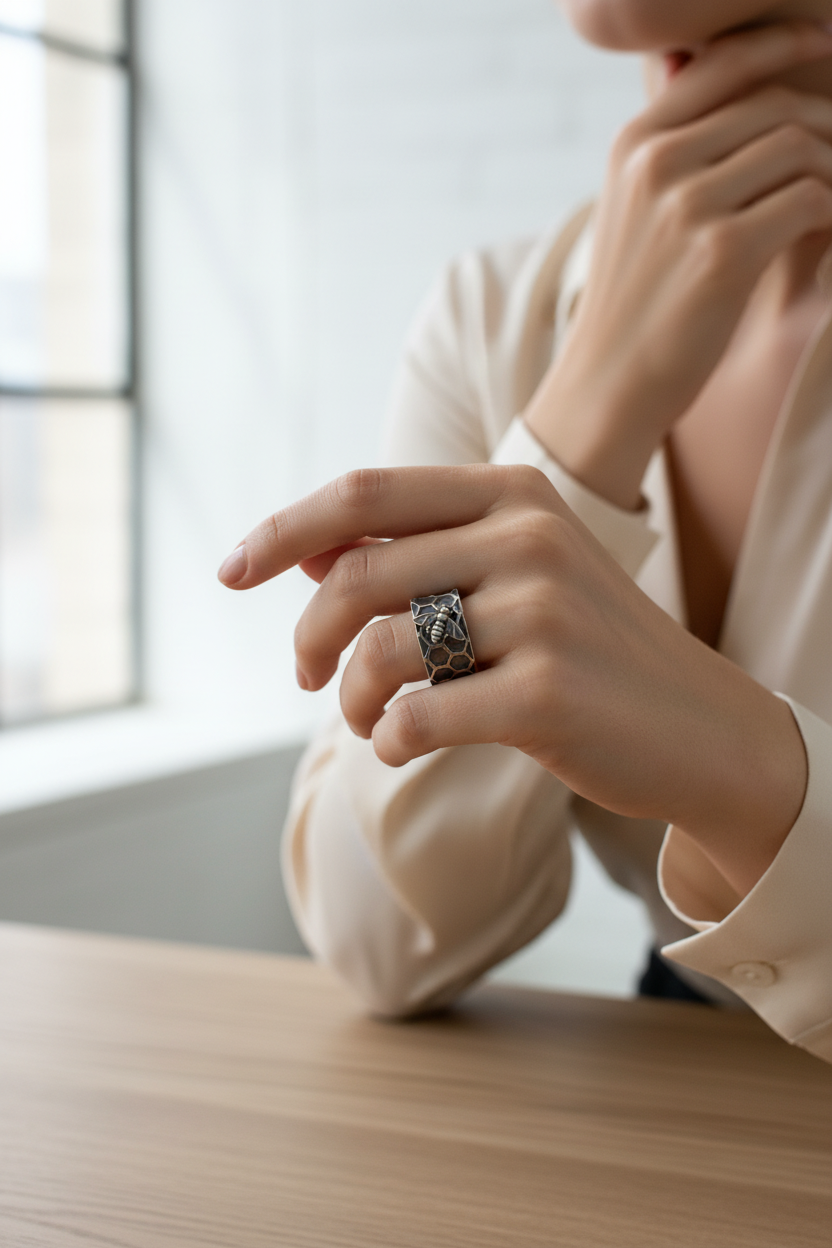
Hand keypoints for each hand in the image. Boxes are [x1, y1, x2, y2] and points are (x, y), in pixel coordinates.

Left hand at [217, 463, 806, 894]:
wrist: (700, 727)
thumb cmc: (587, 650)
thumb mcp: (514, 574)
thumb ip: (417, 553)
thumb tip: (304, 548)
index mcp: (512, 493)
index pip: (363, 495)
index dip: (281, 531)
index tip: (229, 572)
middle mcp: (527, 536)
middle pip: (356, 575)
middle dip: (307, 636)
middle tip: (306, 678)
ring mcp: (542, 611)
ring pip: (378, 650)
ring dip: (350, 699)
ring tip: (366, 721)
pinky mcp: (546, 692)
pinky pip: (415, 716)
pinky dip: (388, 740)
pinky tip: (402, 748)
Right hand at [526, 20, 831, 507]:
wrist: (609, 382)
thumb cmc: (635, 300)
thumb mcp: (634, 209)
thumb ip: (674, 147)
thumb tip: (733, 83)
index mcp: (634, 143)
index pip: (722, 61)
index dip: (783, 43)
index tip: (822, 46)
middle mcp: (656, 162)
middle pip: (773, 105)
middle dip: (822, 127)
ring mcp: (687, 205)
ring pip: (798, 148)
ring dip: (830, 173)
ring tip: (828, 204)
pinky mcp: (722, 251)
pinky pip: (809, 200)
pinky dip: (830, 212)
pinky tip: (825, 232)